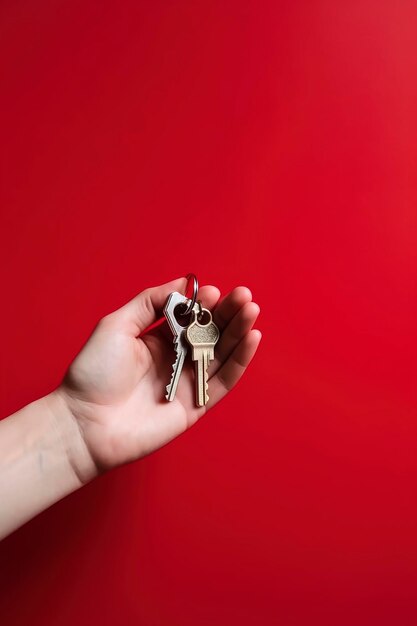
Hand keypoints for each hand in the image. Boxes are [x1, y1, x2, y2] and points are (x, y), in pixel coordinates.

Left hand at [57, 277, 260, 479]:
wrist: (85, 422)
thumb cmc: (94, 373)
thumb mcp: (117, 325)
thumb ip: (150, 303)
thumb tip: (182, 285)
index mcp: (159, 340)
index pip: (191, 317)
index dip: (204, 304)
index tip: (213, 292)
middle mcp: (177, 359)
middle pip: (211, 333)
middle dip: (229, 313)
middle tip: (244, 296)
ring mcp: (188, 382)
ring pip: (222, 354)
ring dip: (239, 331)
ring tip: (251, 310)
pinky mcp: (196, 405)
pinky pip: (224, 381)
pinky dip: (240, 361)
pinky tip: (251, 338)